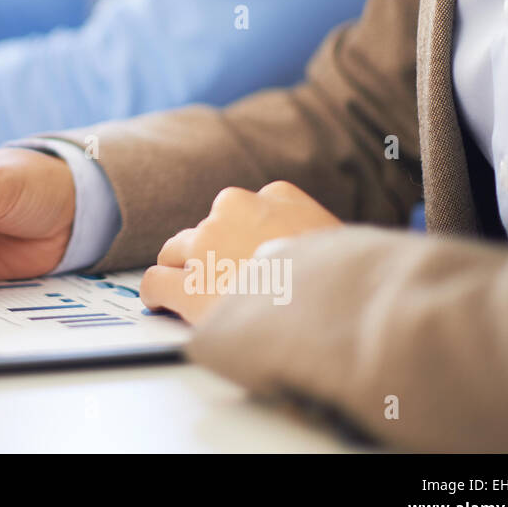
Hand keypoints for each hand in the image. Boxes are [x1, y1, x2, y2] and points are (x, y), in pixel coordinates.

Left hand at [141, 181, 341, 323]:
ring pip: (176, 251)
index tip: (249, 257)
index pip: (245, 209)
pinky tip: (161, 304)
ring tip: (196, 294)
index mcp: (278, 196)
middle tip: (225, 282)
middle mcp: (235, 210)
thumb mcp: (343, 244)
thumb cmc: (351, 283)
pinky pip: (156, 281)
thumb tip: (309, 257)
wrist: (338, 311)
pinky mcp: (188, 284)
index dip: (244, 238)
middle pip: (207, 229)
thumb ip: (314, 240)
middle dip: (211, 253)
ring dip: (184, 270)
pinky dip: (157, 293)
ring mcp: (208, 245)